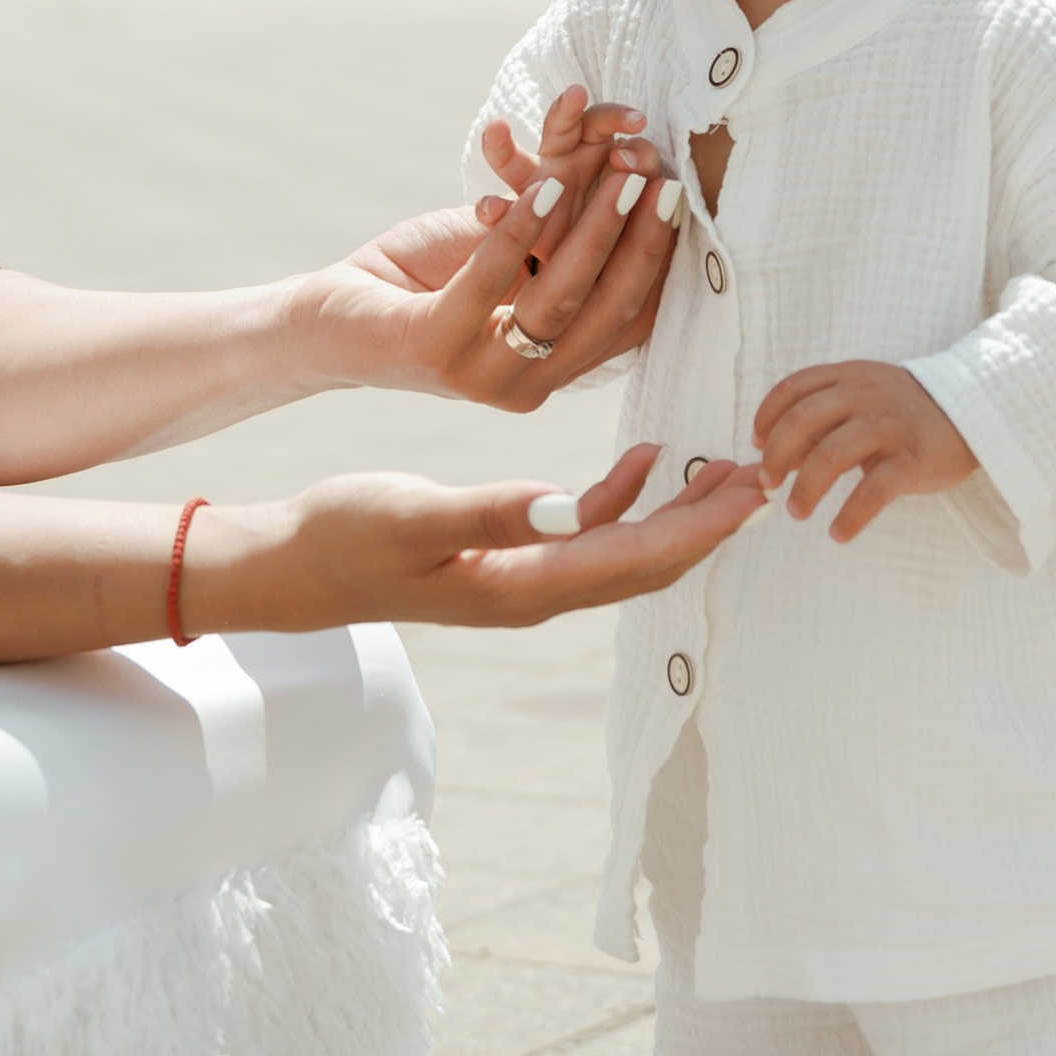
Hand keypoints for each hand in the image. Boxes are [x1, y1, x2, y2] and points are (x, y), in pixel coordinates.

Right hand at [189, 444, 768, 634]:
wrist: (288, 568)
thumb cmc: (342, 536)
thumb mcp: (413, 514)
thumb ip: (491, 512)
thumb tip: (568, 508)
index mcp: (521, 588)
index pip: (635, 561)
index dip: (701, 528)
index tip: (753, 492)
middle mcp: (534, 594)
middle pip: (647, 564)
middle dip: (712, 524)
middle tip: (767, 477)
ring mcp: (521, 579)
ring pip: (625, 550)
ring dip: (679, 513)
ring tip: (729, 468)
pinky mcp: (504, 558)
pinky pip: (585, 534)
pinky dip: (624, 500)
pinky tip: (646, 461)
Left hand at [318, 87, 683, 407]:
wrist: (325, 323)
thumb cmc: (422, 283)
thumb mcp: (505, 261)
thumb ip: (559, 239)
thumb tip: (628, 177)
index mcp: (552, 370)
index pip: (630, 322)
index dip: (660, 261)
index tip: (683, 200)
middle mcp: (526, 385)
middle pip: (608, 310)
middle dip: (643, 240)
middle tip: (665, 179)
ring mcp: (480, 373)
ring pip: (559, 295)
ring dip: (596, 227)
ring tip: (621, 172)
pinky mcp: (433, 346)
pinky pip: (492, 276)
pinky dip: (523, 225)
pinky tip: (544, 183)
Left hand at [751, 360, 977, 541]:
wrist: (973, 413)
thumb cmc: (907, 412)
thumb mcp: (864, 401)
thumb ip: (824, 420)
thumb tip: (776, 456)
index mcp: (849, 377)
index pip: (793, 388)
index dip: (767, 416)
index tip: (755, 444)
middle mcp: (865, 395)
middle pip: (803, 420)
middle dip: (776, 456)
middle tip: (768, 485)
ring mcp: (889, 426)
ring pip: (831, 455)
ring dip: (806, 488)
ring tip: (797, 512)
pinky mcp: (912, 459)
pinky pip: (873, 491)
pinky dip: (850, 516)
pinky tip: (838, 533)